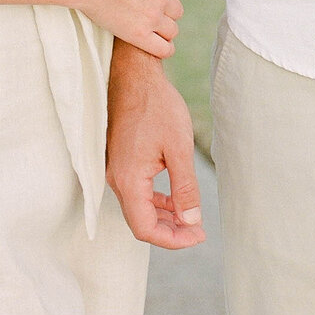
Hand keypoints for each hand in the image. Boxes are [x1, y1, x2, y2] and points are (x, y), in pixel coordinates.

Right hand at [67, 0, 188, 57]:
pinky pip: (164, 49)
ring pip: (172, 29)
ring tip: (151, 24)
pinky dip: (165, 48)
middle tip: (149, 6)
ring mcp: (151, 17)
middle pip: (178, 10)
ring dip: (165, 27)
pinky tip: (158, 44)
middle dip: (167, 8)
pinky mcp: (138, 35)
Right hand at [108, 44, 205, 249]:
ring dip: (164, 217)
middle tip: (198, 231)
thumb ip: (185, 188)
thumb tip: (191, 222)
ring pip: (138, 208)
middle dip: (170, 232)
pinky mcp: (120, 161)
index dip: (173, 240)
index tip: (198, 235)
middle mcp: (116, 179)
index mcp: (128, 179)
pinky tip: (173, 198)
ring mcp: (116, 170)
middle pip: (140, 222)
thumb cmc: (157, 106)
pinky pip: (136, 192)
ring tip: (190, 218)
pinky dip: (155, 201)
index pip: (145, 229)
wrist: (135, 75)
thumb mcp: (179, 147)